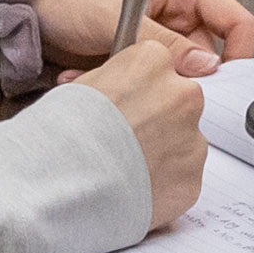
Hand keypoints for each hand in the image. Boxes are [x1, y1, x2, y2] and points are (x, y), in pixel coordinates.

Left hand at [28, 0, 253, 65]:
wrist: (30, 6)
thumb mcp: (113, 15)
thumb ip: (161, 40)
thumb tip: (205, 66)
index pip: (236, 21)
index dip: (239, 54)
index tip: (222, 85)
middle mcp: (179, 11)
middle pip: (208, 56)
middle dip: (178, 76)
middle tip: (149, 86)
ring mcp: (162, 34)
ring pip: (177, 72)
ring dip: (145, 80)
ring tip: (109, 77)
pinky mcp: (144, 54)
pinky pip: (152, 77)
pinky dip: (127, 83)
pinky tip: (94, 76)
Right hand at [77, 29, 213, 223]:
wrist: (62, 185)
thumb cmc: (61, 133)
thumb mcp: (83, 86)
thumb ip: (118, 81)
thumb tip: (124, 89)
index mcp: (153, 62)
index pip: (158, 67)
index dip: (139, 90)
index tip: (126, 105)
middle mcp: (183, 95)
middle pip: (178, 104)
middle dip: (157, 121)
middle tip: (125, 142)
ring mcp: (192, 139)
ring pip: (184, 143)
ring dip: (163, 154)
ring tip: (124, 171)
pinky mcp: (191, 180)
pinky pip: (182, 179)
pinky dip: (164, 186)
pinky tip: (133, 191)